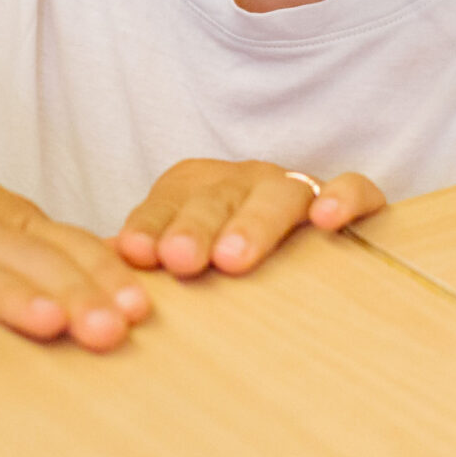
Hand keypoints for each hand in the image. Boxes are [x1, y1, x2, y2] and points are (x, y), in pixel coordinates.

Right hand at [0, 118, 152, 350]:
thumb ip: (43, 247)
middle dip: (76, 297)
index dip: (103, 276)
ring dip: (10, 298)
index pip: (65, 246)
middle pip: (30, 263)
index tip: (144, 310)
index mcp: (4, 219)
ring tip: (48, 323)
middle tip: (116, 331)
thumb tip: (120, 290)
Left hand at [116, 160, 386, 277]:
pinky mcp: (349, 200)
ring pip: (277, 194)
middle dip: (195, 227)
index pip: (168, 202)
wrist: (294, 234)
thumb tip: (101, 274)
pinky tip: (328, 221)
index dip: (151, 225)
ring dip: (254, 224)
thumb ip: (142, 261)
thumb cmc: (220, 254)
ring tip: (234, 259)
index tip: (134, 253)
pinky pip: (354, 188)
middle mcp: (244, 183)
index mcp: (196, 190)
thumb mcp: (178, 254)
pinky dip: (344, 197)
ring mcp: (295, 189)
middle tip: (179, 259)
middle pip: (218, 197)